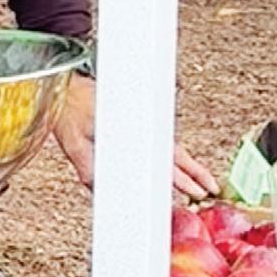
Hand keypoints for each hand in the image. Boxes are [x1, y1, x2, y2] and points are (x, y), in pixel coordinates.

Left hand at [51, 75, 219, 200]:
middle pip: (174, 154)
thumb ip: (87, 167)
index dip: (182, 178)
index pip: (163, 161)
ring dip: (187, 165)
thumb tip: (100, 190)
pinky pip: (159, 142)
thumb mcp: (74, 141)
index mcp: (131, 132)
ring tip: (203, 181)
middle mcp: (140, 127)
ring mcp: (140, 125)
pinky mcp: (135, 123)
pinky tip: (177, 166)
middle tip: (211, 190)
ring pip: (169, 148)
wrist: (65, 86)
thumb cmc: (69, 110)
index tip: (198, 190)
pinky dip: (172, 155)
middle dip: (194, 173)